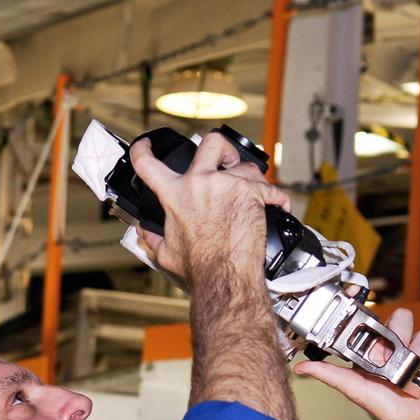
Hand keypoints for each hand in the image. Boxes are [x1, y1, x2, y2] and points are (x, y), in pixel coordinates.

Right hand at [129, 132, 288, 282]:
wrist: (225, 275)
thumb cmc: (200, 266)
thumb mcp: (166, 253)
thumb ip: (153, 238)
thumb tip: (145, 232)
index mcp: (176, 195)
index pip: (148, 165)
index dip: (143, 150)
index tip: (147, 145)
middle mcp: (200, 183)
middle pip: (211, 144)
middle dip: (222, 148)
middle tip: (226, 160)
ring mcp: (228, 185)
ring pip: (245, 166)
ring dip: (250, 178)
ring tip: (252, 194)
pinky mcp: (252, 193)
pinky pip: (269, 188)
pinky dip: (276, 197)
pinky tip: (276, 205)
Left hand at [293, 309, 419, 419]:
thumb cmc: (382, 408)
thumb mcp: (352, 388)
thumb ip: (328, 374)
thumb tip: (300, 368)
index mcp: (376, 350)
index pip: (377, 322)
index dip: (378, 325)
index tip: (378, 339)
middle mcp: (397, 349)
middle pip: (402, 319)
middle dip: (402, 334)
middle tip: (397, 354)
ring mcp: (417, 354)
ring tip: (414, 370)